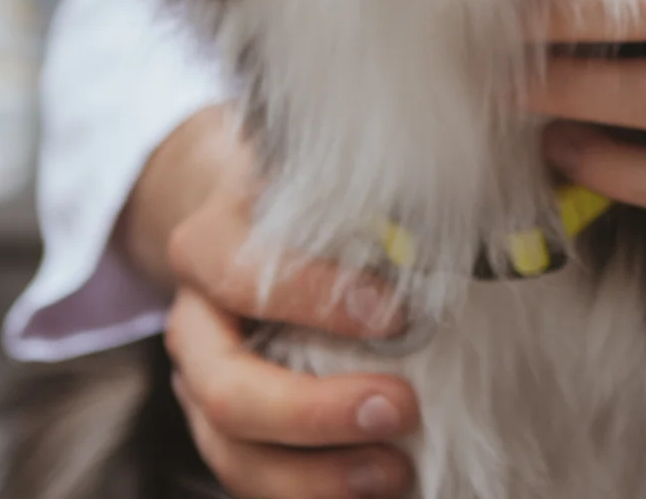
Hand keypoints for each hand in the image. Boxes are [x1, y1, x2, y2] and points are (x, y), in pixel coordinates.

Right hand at [120, 107, 423, 498]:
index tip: (396, 313)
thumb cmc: (309, 202)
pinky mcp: (230, 432)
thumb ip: (366, 194)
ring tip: (394, 472)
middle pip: (225, 389)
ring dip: (314, 477)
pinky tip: (384, 484)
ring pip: (232, 451)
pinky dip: (316, 491)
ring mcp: (204, 387)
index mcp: (208, 248)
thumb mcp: (326, 178)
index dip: (313, 296)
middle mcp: (194, 326)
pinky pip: (257, 476)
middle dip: (313, 413)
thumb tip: (451, 205)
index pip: (240, 273)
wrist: (253, 222)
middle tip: (401, 408)